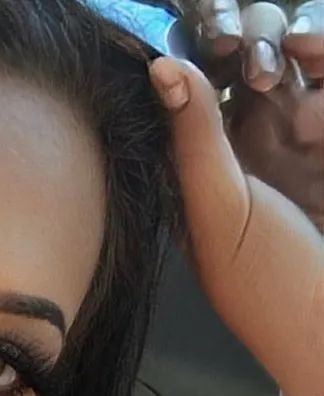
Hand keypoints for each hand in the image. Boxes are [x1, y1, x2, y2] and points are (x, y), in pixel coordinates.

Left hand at [149, 55, 322, 395]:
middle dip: (250, 42)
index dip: (199, 54)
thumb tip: (162, 70)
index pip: (193, 93)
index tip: (205, 30)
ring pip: (292, 66)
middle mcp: (255, 152)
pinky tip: (312, 56)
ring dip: (293, 47)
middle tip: (254, 49)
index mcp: (208, 173)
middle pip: (246, 64)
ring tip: (291, 56)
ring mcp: (303, 146)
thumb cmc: (274, 289)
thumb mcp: (221, 212)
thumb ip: (193, 141)